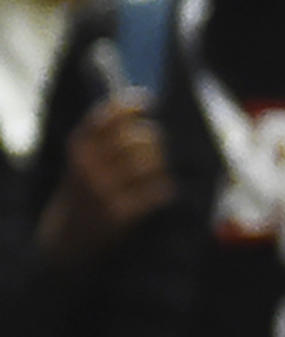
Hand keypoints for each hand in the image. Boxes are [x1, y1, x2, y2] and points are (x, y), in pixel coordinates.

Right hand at [38, 93, 170, 264]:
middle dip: (153, 140)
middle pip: (138, 138)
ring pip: (151, 163)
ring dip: (160, 165)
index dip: (127, 105)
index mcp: (78, 149)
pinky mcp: (122, 212)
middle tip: (155, 146)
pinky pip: (158, 190)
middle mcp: (89, 166)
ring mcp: (105, 190)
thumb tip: (138, 105)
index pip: (104, 118)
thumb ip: (102, 137)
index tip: (146, 100)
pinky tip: (159, 191)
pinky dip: (164, 188)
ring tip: (155, 170)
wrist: (69, 236)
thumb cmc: (84, 189)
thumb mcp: (82, 160)